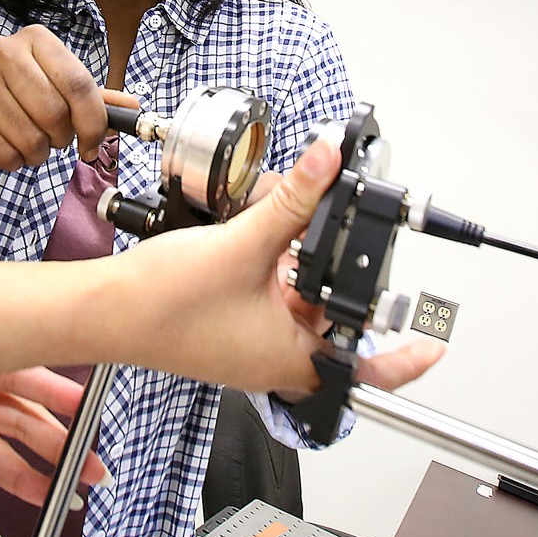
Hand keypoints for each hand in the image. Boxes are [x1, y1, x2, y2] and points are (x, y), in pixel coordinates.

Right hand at [0, 27, 120, 183]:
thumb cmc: (15, 109)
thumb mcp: (58, 98)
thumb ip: (94, 100)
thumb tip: (132, 106)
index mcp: (33, 39)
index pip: (77, 82)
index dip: (93, 121)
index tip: (93, 142)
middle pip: (54, 111)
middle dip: (60, 138)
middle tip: (50, 140)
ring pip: (28, 135)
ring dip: (34, 153)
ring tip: (24, 144)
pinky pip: (2, 151)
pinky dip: (10, 161)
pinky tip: (2, 149)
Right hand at [117, 139, 443, 397]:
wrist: (102, 310)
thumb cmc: (159, 307)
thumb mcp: (243, 244)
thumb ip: (293, 201)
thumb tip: (326, 165)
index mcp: (292, 359)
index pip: (369, 371)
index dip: (408, 358)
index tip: (435, 341)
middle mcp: (277, 358)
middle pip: (337, 321)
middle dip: (342, 277)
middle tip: (350, 241)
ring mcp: (255, 343)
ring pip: (304, 303)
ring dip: (305, 265)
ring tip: (295, 226)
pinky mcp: (234, 325)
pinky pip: (273, 296)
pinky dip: (277, 266)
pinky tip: (263, 234)